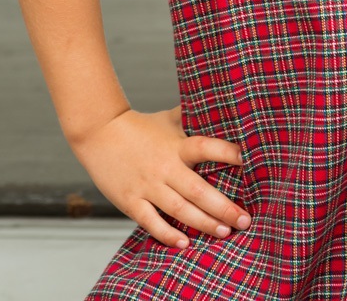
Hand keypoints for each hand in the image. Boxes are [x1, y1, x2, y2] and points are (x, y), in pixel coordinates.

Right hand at [71, 105, 251, 248]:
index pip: (205, 147)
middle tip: (244, 220)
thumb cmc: (140, 126)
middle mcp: (165, 167)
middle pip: (198, 190)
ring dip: (204, 223)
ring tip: (225, 232)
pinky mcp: (131, 201)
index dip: (226, 153)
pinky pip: (151, 222)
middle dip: (223, 207)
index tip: (247, 161)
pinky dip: (168, 235)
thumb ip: (192, 117)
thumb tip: (219, 104)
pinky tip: (185, 243)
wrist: (99, 133)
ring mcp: (148, 186)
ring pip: (180, 210)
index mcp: (176, 145)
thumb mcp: (168, 118)